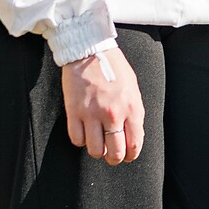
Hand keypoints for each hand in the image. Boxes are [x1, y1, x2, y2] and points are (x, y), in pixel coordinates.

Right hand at [63, 46, 144, 165]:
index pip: (134, 145)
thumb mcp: (133, 88)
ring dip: (97, 151)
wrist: (89, 50)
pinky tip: (84, 132)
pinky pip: (76, 139)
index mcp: (131, 108)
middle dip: (114, 158)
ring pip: (95, 150)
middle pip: (115, 153)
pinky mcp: (74, 111)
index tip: (127, 156)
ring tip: (97, 143)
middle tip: (111, 155)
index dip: (131, 155)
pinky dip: (80, 140)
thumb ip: (134, 112)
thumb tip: (132, 135)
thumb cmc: (113, 67)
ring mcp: (92, 114)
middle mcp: (113, 114)